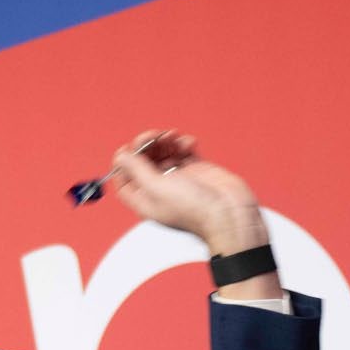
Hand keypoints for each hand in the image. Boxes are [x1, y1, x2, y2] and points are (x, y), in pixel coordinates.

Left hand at [109, 130, 270, 256]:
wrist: (229, 213)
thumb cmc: (194, 208)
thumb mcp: (157, 187)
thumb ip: (136, 170)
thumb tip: (120, 155)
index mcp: (146, 200)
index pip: (124, 180)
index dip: (123, 163)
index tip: (129, 150)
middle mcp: (160, 190)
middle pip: (143, 162)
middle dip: (146, 145)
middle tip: (154, 136)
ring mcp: (180, 179)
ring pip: (164, 153)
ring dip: (166, 141)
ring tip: (174, 137)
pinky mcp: (197, 170)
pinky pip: (184, 151)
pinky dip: (184, 143)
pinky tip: (190, 143)